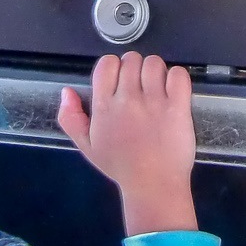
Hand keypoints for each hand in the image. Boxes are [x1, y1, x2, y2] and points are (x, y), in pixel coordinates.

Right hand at [58, 53, 197, 236]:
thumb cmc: (121, 167)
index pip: (106, 63)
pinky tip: (174, 91)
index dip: (114, 67)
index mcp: (104, 106)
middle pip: (131, 59)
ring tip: (157, 90)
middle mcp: (128, 99)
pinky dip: (176, 77)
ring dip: (156, 72)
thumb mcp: (87, 146)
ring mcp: (154, 101)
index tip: (120, 83)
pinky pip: (178, 74)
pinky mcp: (178, 106)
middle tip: (141, 89)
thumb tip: (67, 91)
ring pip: (154, 63)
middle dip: (135, 69)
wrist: (154, 186)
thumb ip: (71, 118)